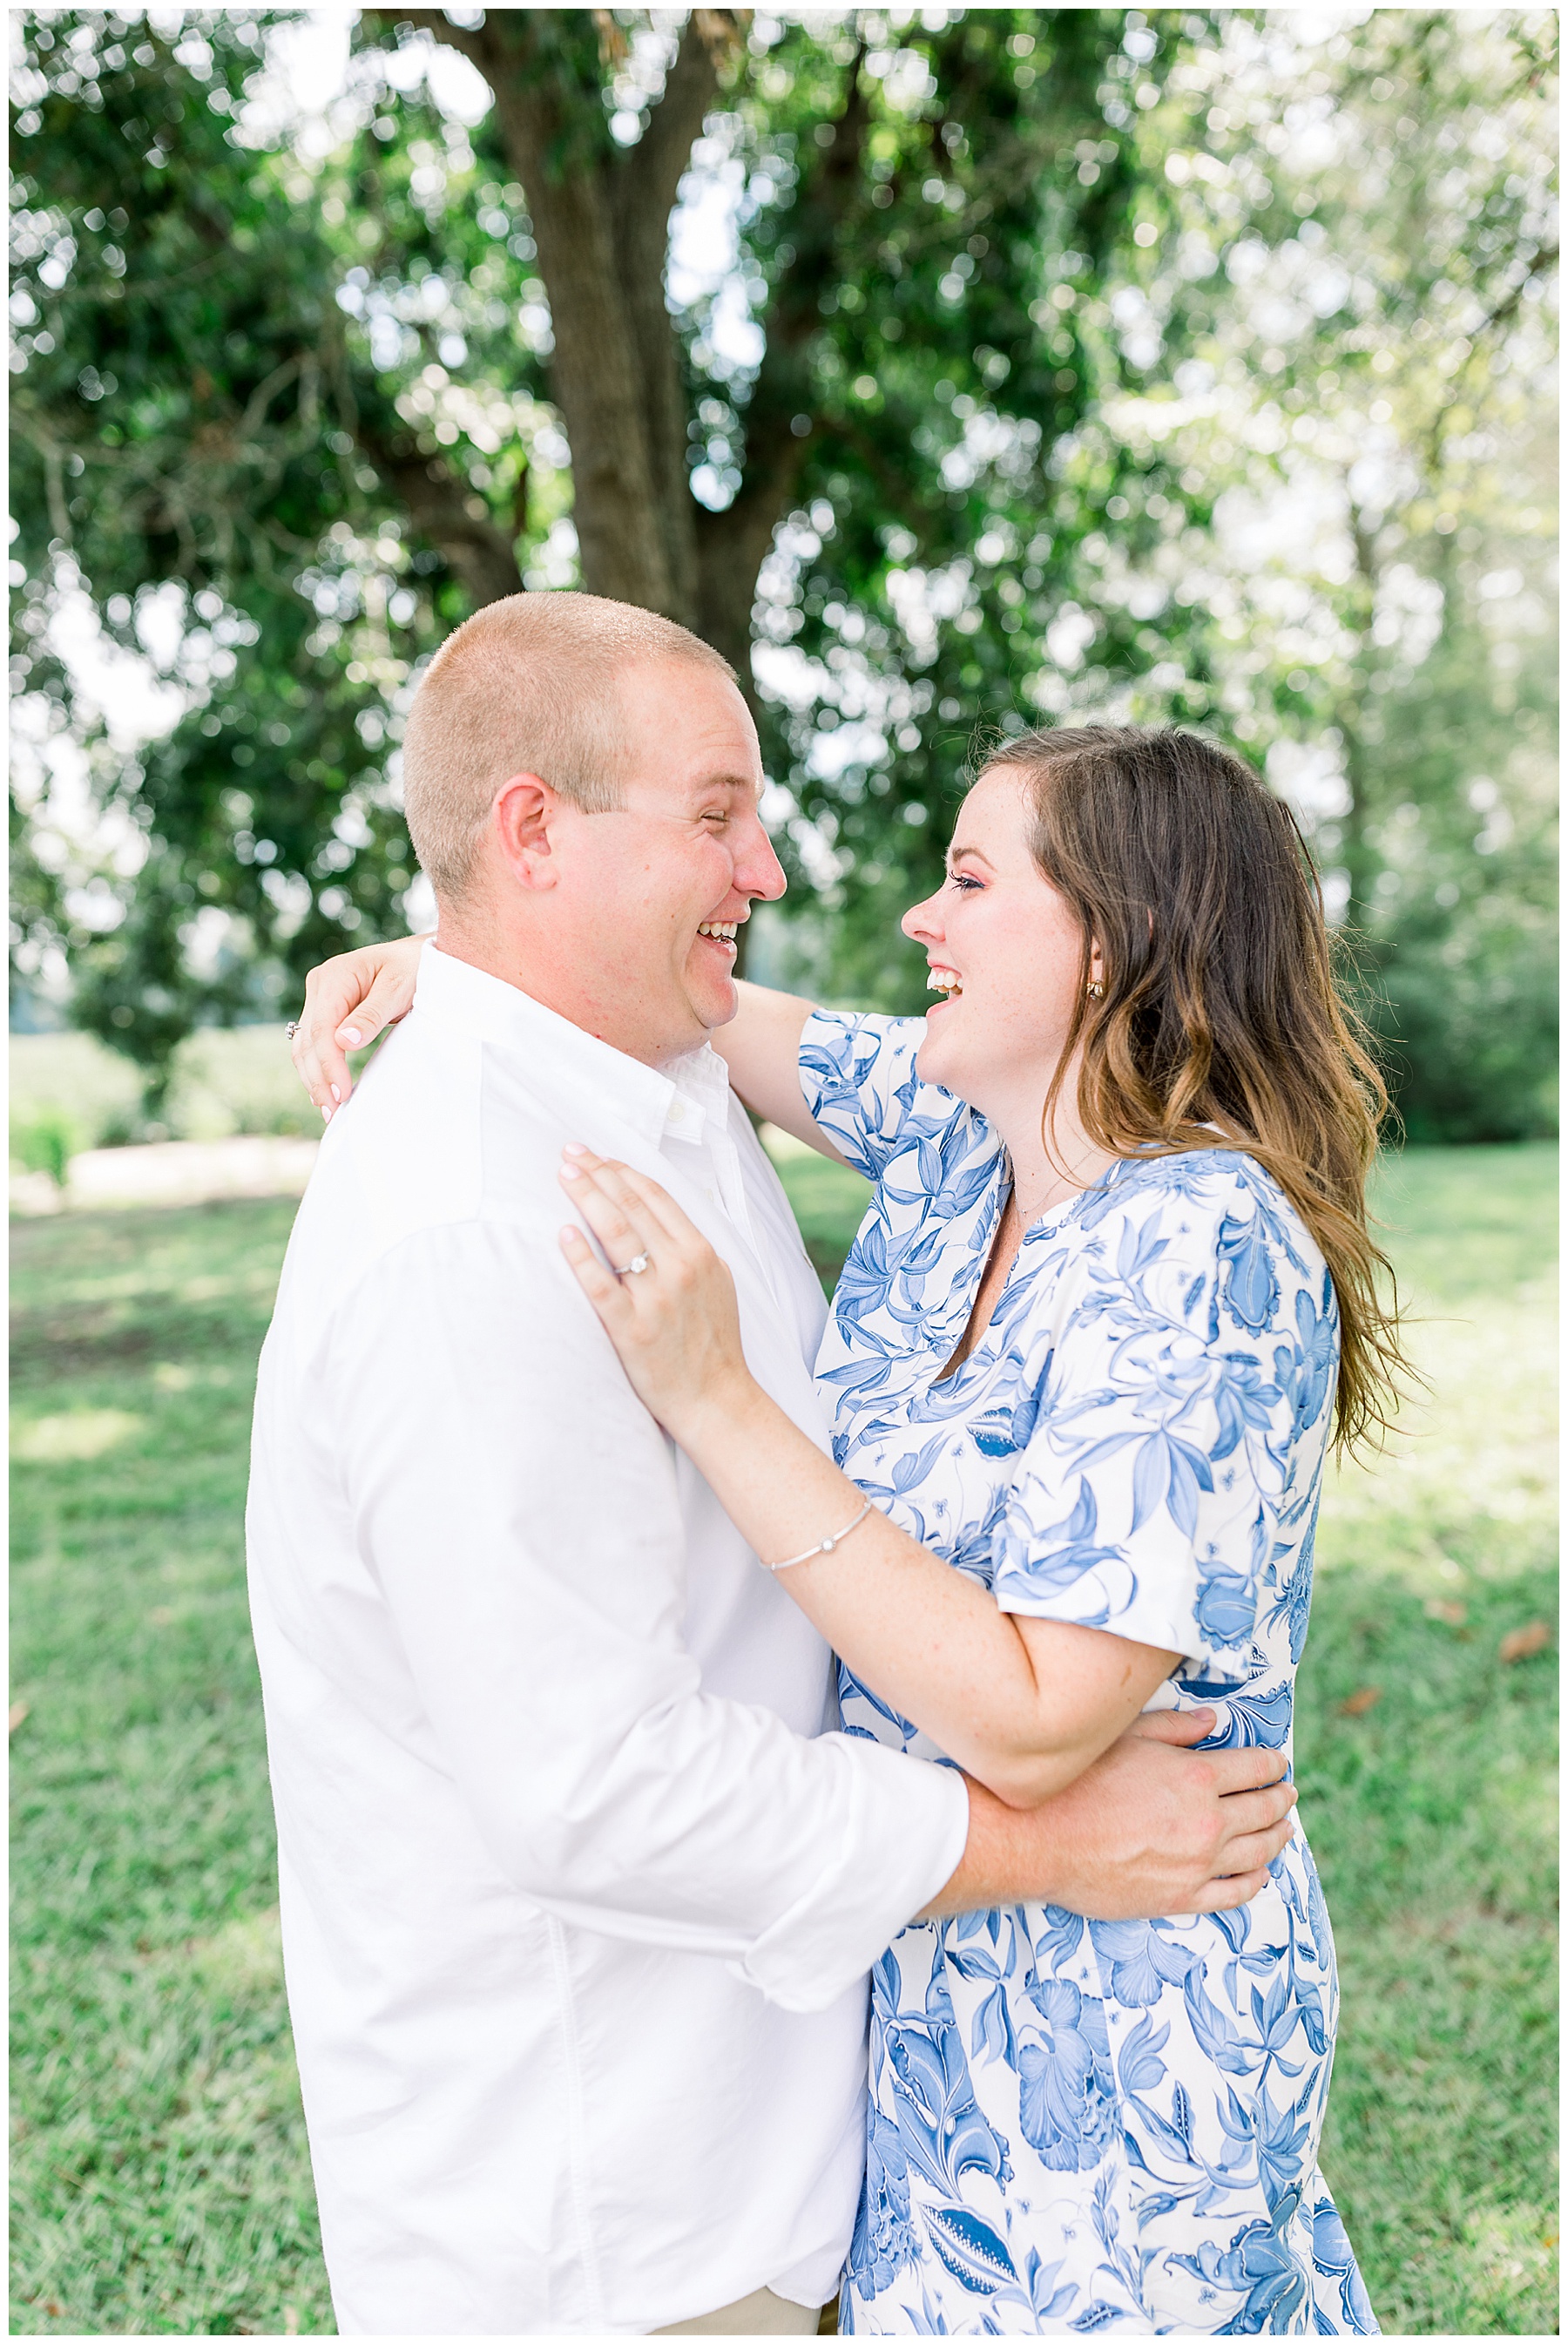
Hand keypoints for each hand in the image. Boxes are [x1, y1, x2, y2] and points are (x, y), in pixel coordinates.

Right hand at [289, 933, 430, 1118]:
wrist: (420, 957)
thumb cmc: (414, 968)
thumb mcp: (399, 988)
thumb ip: (372, 1014)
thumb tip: (344, 1043)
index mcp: (335, 976)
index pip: (322, 1028)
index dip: (329, 1063)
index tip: (342, 1092)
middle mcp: (320, 986)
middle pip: (308, 1040)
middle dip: (318, 1078)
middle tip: (333, 1112)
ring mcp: (321, 999)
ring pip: (305, 1045)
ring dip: (314, 1078)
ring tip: (328, 1110)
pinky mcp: (327, 1012)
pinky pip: (315, 1044)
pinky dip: (319, 1068)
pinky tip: (326, 1091)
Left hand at [558, 1150, 751, 1437]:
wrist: (717, 1399)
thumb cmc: (713, 1343)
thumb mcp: (720, 1283)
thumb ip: (694, 1248)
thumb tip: (665, 1215)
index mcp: (701, 1253)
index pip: (656, 1197)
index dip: (623, 1170)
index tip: (598, 1155)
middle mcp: (680, 1268)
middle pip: (632, 1206)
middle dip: (598, 1172)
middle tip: (570, 1151)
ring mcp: (656, 1298)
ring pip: (616, 1233)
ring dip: (587, 1196)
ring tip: (564, 1174)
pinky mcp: (632, 1329)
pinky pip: (601, 1284)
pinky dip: (581, 1255)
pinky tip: (564, 1233)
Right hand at [923, 1707, 1298, 1921]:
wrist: (1041, 1840)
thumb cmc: (1077, 1782)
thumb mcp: (1126, 1738)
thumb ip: (1174, 1729)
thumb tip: (1212, 1723)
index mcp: (1196, 1776)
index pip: (1255, 1768)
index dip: (1272, 1765)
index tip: (1278, 1764)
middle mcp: (1207, 1821)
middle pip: (1263, 1810)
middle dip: (1280, 1799)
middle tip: (1287, 1794)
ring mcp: (1197, 1865)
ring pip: (1257, 1852)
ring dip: (1277, 1838)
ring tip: (1283, 1830)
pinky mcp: (1182, 1899)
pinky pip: (1234, 1893)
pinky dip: (1254, 1881)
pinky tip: (1259, 1873)